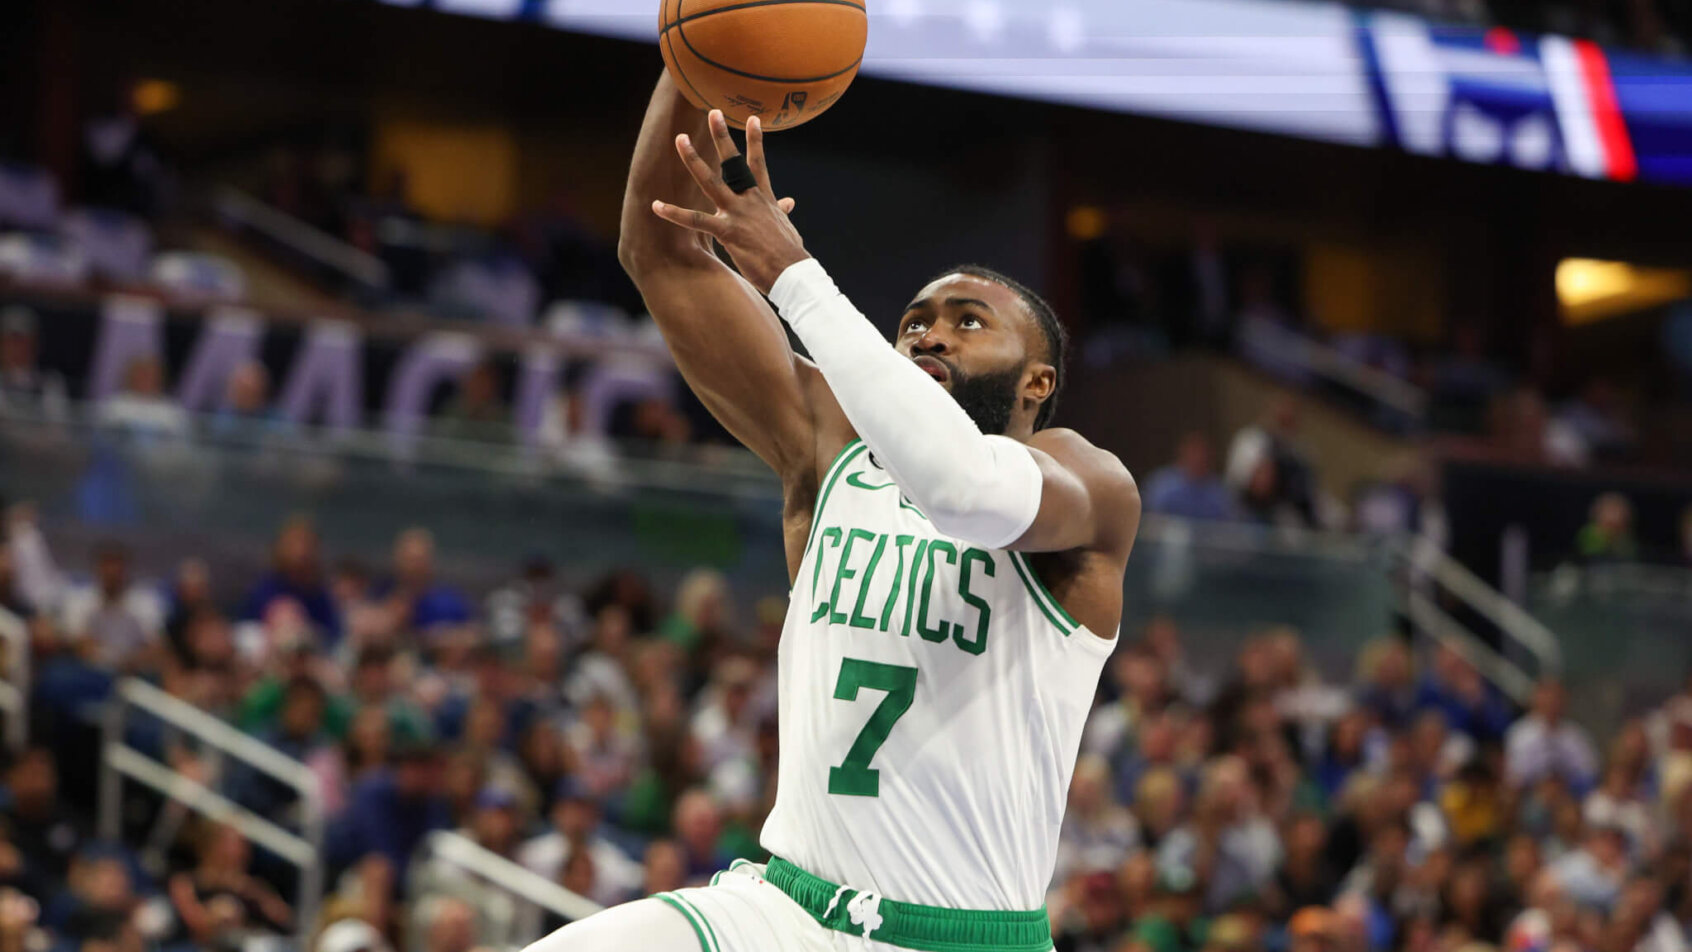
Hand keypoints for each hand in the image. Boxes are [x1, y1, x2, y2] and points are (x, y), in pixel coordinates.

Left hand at [652, 110, 806, 294]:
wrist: (792, 273)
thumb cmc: (789, 253)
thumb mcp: (786, 226)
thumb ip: (781, 211)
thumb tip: (789, 202)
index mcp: (763, 198)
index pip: (758, 163)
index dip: (756, 141)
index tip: (753, 118)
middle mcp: (749, 200)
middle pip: (733, 163)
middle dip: (723, 136)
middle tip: (713, 112)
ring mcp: (737, 213)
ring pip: (711, 181)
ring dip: (693, 160)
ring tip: (680, 140)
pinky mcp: (727, 232)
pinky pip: (695, 220)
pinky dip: (674, 213)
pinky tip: (657, 206)